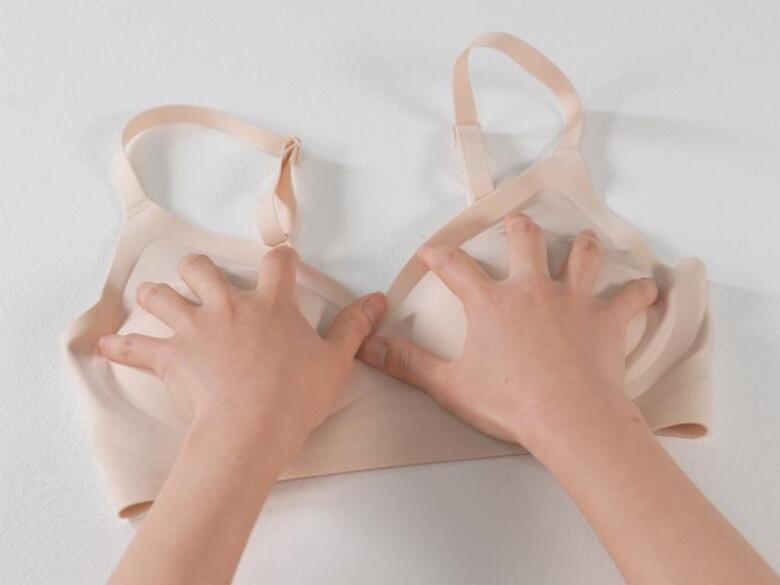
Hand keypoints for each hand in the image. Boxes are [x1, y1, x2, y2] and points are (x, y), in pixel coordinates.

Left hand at [99, 246, 385, 455]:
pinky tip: (104, 345)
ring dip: (156, 296)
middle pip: (202, 268)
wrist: (250, 426)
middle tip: (199, 278)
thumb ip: (355, 327)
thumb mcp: (335, 362)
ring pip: (162, 296)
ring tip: (153, 299)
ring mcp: (196, 328)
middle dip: (198, 270)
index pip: (276, 265)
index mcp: (270, 305)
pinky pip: (136, 347)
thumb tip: (379, 299)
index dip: (280, 260)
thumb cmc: (295, 395)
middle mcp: (229, 306)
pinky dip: (119, 347)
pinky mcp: (171, 356)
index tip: (282, 263)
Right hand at [359, 212, 657, 456]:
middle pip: (526, 240)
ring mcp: (572, 300)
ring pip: (581, 255)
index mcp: (491, 303)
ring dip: (582, 246)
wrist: (569, 418)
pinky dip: (640, 291)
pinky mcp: (605, 319)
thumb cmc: (510, 402)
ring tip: (582, 242)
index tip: (431, 251)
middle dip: (519, 227)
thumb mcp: (450, 385)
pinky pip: (630, 297)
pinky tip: (647, 287)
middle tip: (517, 224)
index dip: (440, 255)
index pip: (456, 267)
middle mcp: (532, 290)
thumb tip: (371, 347)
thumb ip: (409, 363)